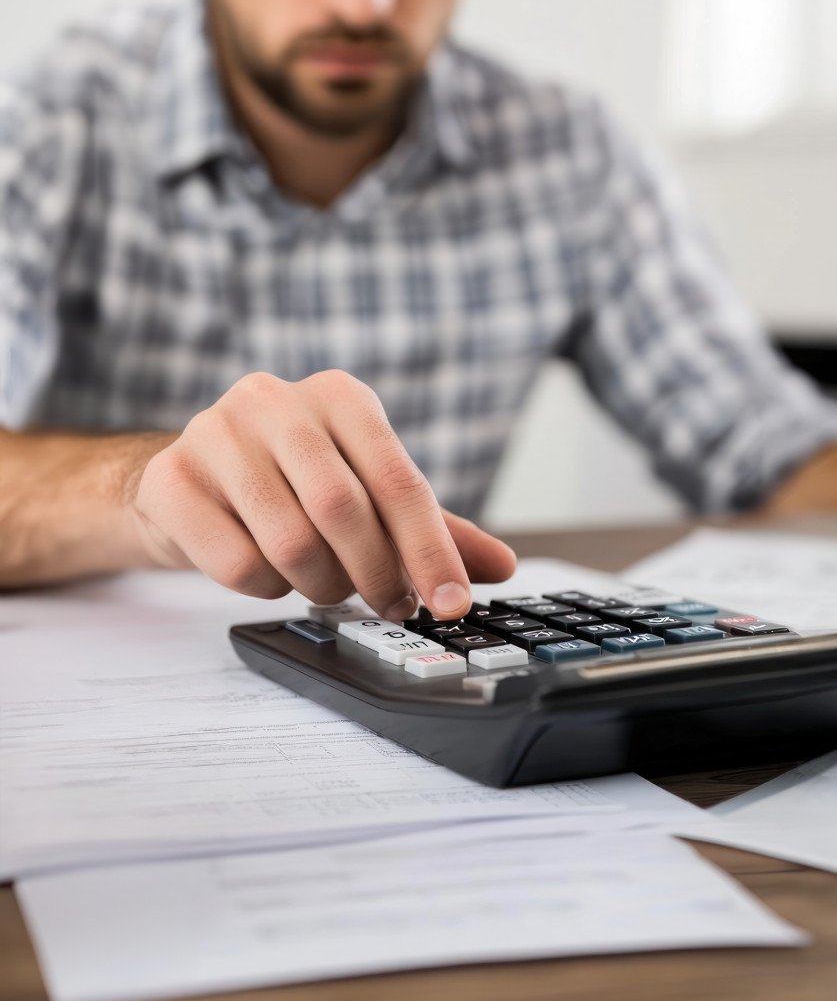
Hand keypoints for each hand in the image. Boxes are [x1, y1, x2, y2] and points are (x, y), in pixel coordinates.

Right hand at [133, 370, 515, 616]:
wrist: (187, 484)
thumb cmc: (288, 487)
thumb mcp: (367, 496)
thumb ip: (433, 528)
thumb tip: (500, 565)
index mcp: (338, 396)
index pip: (399, 480)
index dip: (431, 552)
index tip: (451, 604)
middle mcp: (274, 400)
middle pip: (343, 511)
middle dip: (374, 575)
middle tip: (386, 603)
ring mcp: (215, 434)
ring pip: (290, 544)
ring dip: (318, 585)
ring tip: (321, 582)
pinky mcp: (172, 479)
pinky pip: (237, 564)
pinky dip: (264, 588)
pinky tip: (266, 572)